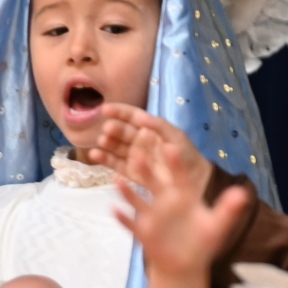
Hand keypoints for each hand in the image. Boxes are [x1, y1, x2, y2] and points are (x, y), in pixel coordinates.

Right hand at [87, 103, 216, 194]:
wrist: (191, 179)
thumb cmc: (185, 154)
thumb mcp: (175, 136)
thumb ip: (158, 126)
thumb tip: (139, 116)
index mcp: (150, 129)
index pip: (132, 117)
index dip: (119, 112)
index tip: (105, 108)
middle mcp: (138, 140)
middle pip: (122, 131)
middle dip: (114, 128)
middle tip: (108, 128)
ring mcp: (133, 155)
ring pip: (116, 147)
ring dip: (108, 143)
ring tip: (103, 140)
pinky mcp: (129, 171)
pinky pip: (115, 164)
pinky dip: (104, 159)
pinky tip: (95, 155)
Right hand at [114, 130, 248, 276]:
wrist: (186, 263)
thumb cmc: (203, 240)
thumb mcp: (218, 225)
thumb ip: (228, 209)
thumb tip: (243, 194)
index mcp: (185, 195)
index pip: (180, 176)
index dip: (175, 162)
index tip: (170, 146)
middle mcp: (166, 201)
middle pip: (154, 182)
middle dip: (146, 169)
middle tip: (136, 151)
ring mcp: (152, 215)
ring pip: (138, 199)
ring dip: (128, 189)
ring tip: (117, 177)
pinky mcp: (143, 231)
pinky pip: (130, 223)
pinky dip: (122, 217)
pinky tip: (112, 209)